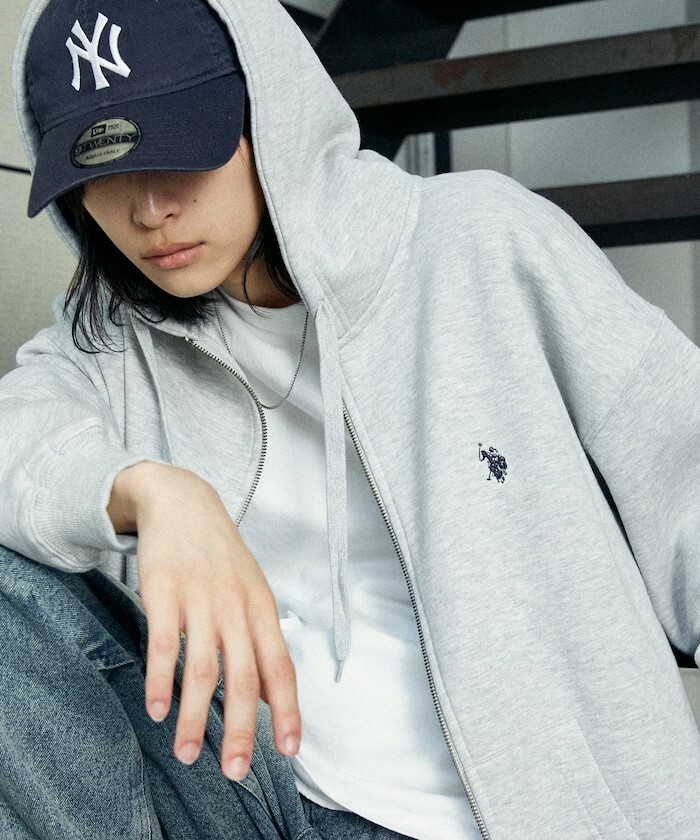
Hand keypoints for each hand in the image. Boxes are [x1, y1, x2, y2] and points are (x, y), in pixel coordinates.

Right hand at [109, 462, 300, 779]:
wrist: (183, 502)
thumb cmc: (220, 554)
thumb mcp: (251, 591)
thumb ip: (260, 642)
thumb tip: (271, 696)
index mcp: (261, 608)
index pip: (281, 666)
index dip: (288, 710)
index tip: (289, 749)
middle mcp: (236, 606)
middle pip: (244, 676)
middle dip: (241, 728)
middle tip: (234, 769)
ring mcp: (200, 599)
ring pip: (203, 668)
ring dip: (194, 716)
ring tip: (187, 753)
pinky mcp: (165, 592)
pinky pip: (164, 644)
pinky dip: (161, 680)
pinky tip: (158, 709)